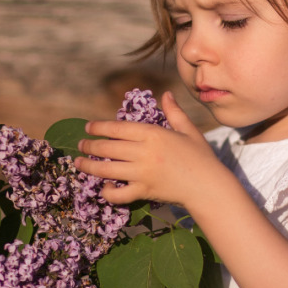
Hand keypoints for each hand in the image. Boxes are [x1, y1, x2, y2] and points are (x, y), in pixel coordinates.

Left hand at [75, 91, 227, 207]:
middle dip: (89, 146)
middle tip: (80, 145)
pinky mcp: (144, 192)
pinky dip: (108, 192)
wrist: (208, 186)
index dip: (99, 127)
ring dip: (89, 166)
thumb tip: (166, 94)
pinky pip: (119, 194)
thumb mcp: (188, 131)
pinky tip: (105, 187)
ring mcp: (142, 174)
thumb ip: (174, 112)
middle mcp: (144, 153)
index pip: (118, 128)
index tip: (88, 127)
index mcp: (153, 134)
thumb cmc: (201, 157)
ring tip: (79, 163)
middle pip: (107, 148)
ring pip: (107, 170)